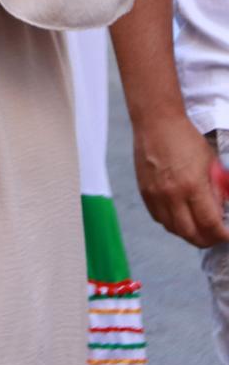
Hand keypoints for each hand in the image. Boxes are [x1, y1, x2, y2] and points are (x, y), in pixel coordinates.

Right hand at [132, 110, 228, 247]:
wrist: (156, 123)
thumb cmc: (185, 138)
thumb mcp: (211, 163)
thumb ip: (216, 190)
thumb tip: (221, 210)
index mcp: (192, 185)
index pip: (210, 223)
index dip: (222, 235)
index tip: (228, 236)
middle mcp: (171, 194)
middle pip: (190, 233)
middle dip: (206, 240)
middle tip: (215, 237)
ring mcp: (155, 194)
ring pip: (172, 229)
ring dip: (188, 234)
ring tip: (199, 230)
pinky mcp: (144, 192)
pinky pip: (158, 218)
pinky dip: (171, 223)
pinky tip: (180, 217)